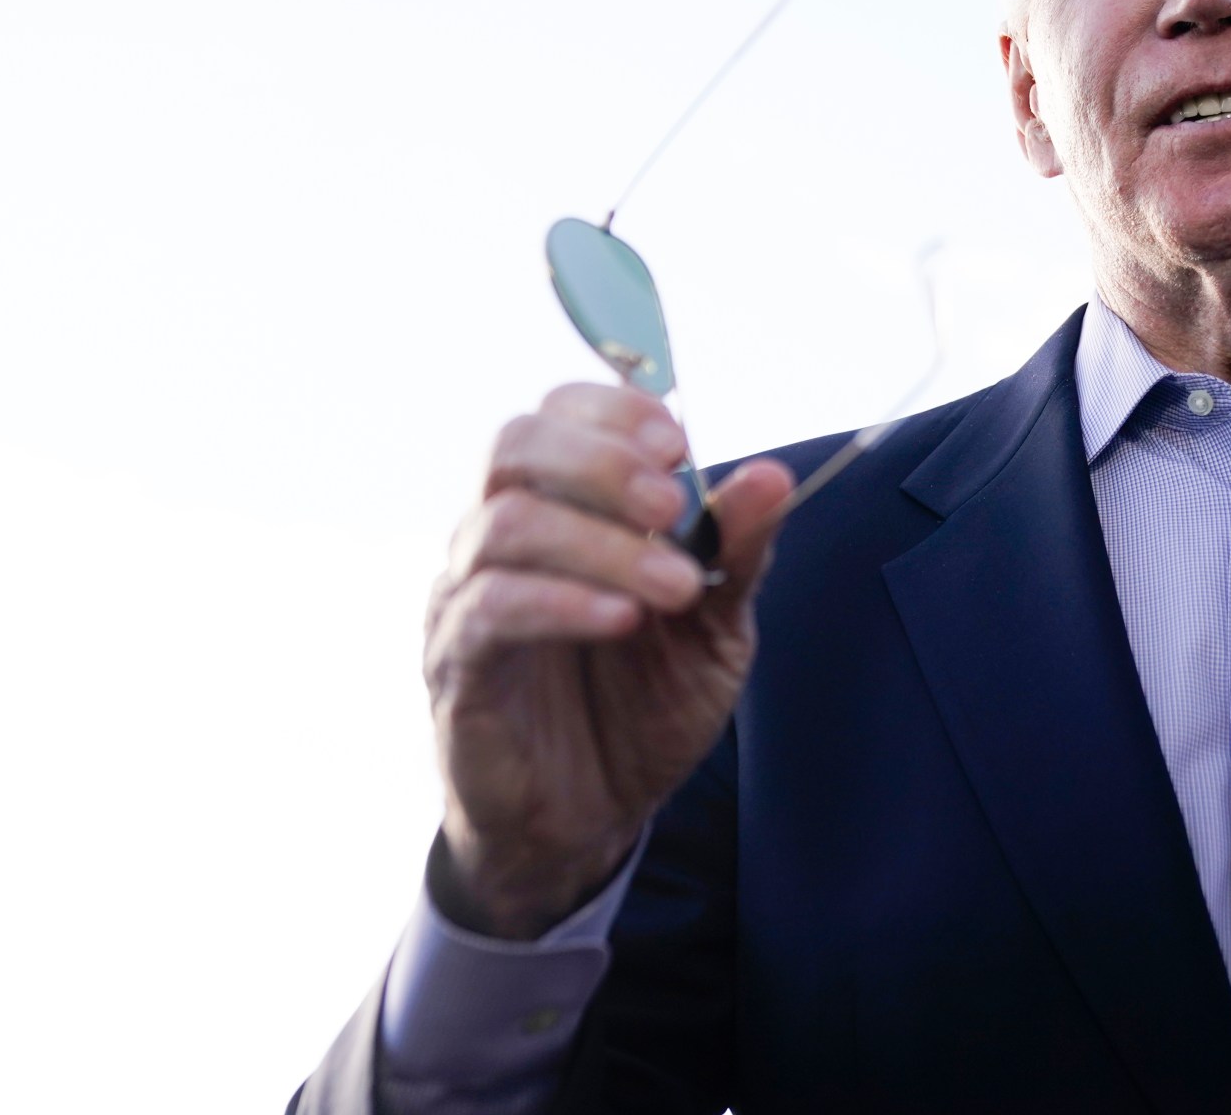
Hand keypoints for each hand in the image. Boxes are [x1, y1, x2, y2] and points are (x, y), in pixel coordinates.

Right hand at [422, 383, 793, 937]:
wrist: (591, 819)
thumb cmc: (641, 707)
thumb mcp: (714, 627)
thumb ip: (736, 551)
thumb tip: (774, 474)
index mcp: (558, 509)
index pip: (555, 414)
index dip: (612, 411)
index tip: (675, 443)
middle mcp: (499, 538)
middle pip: (514, 446)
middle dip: (602, 461)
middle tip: (671, 505)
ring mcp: (466, 597)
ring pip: (504, 523)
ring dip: (601, 543)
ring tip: (676, 587)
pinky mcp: (457, 666)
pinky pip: (489, 607)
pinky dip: (562, 600)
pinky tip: (622, 619)